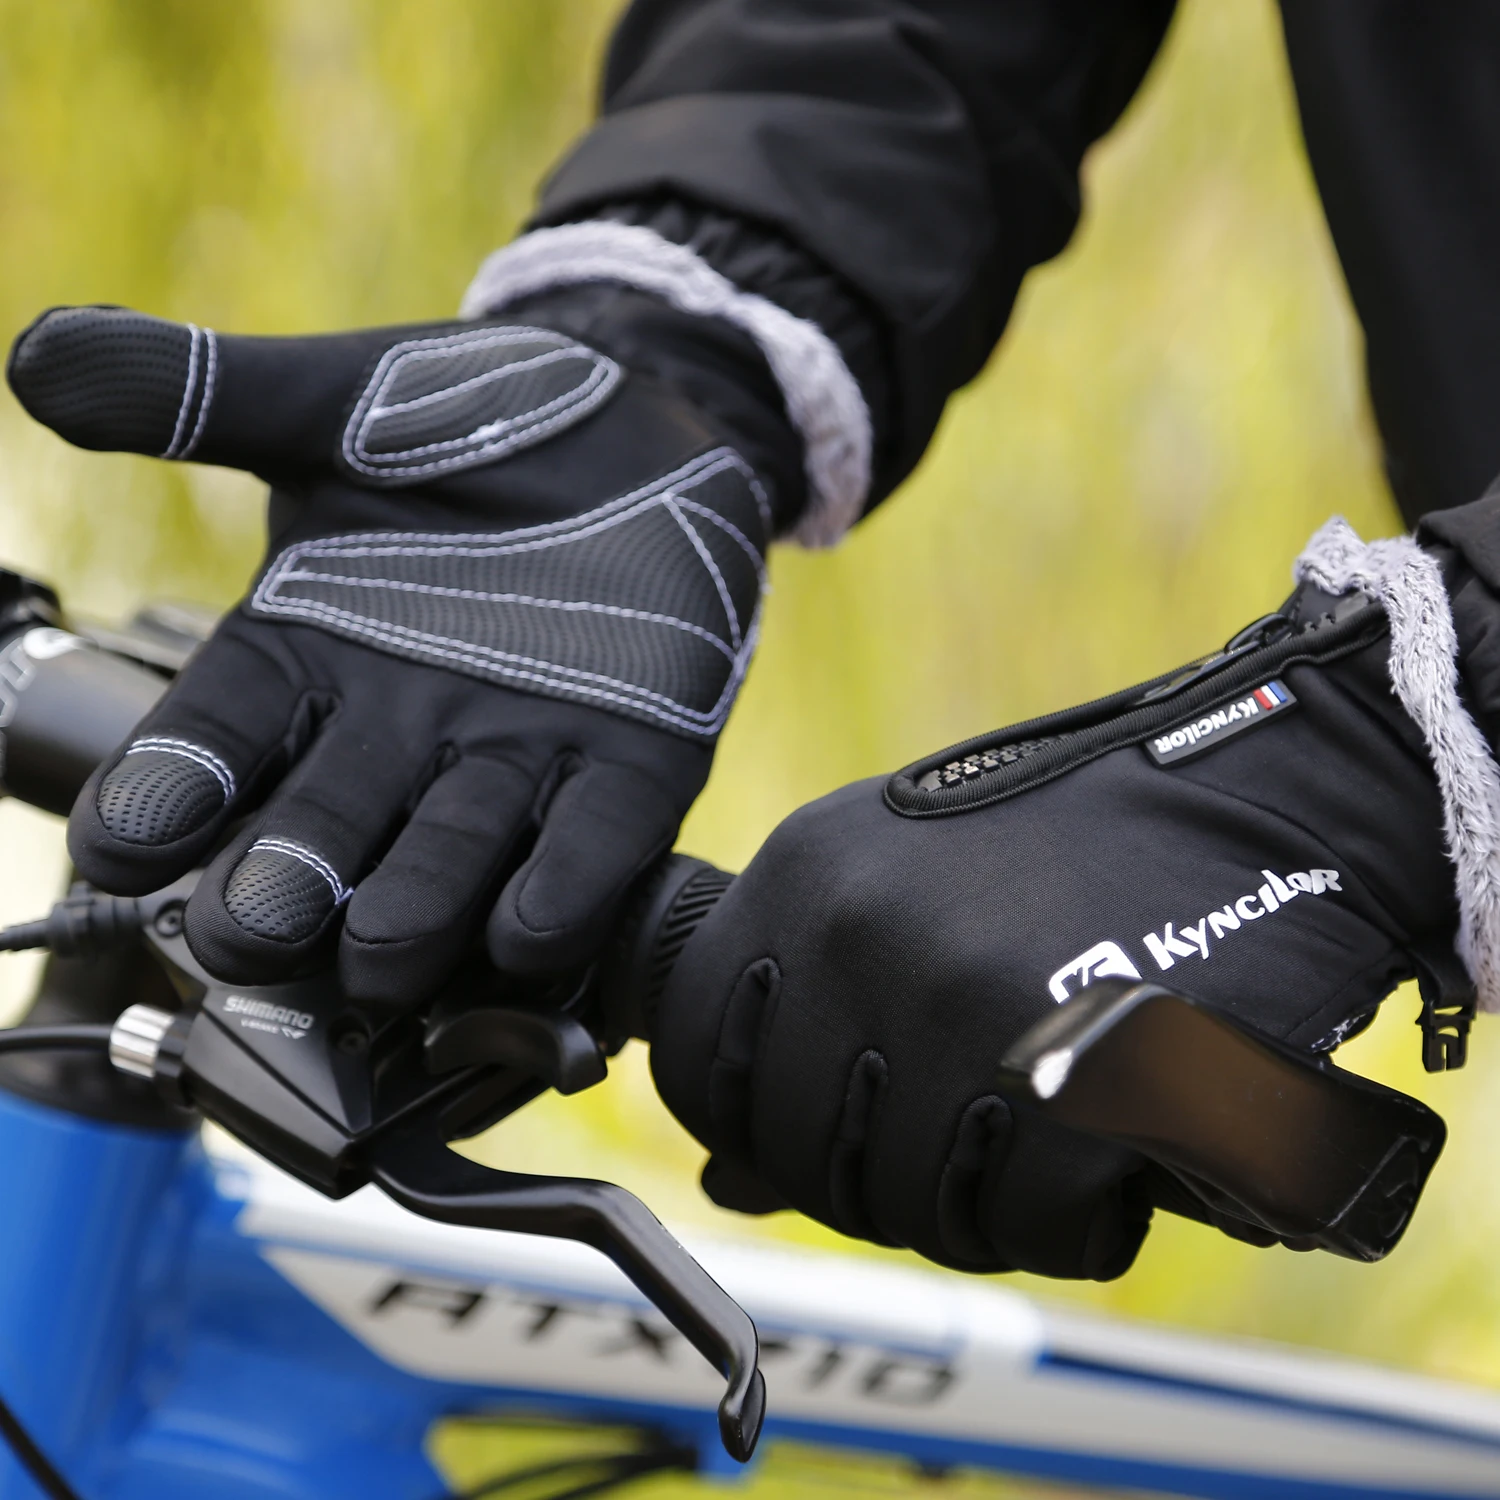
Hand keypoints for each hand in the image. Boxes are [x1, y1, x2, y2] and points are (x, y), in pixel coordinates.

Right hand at [7, 288, 798, 1008]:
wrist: (645, 431)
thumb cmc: (481, 423)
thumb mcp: (344, 402)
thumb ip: (204, 392)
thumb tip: (39, 356)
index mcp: (307, 653)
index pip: (206, 745)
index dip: (160, 801)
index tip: (119, 846)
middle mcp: (397, 733)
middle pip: (310, 844)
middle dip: (271, 899)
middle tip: (243, 925)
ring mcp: (513, 760)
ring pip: (440, 877)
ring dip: (403, 922)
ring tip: (376, 945)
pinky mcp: (631, 770)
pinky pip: (584, 859)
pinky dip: (553, 903)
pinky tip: (526, 928)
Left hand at [650, 517, 1499, 1279]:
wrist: (1258, 800)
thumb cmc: (1073, 848)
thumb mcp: (905, 885)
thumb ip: (803, 1015)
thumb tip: (727, 1179)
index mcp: (803, 876)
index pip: (697, 1061)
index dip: (746, 1123)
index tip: (816, 1132)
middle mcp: (860, 939)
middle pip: (799, 1152)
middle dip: (868, 1178)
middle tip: (955, 1142)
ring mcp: (961, 1009)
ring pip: (904, 1202)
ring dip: (969, 1205)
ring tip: (1032, 1143)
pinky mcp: (1073, 1079)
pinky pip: (1021, 1224)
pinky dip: (1064, 1222)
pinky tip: (1100, 1163)